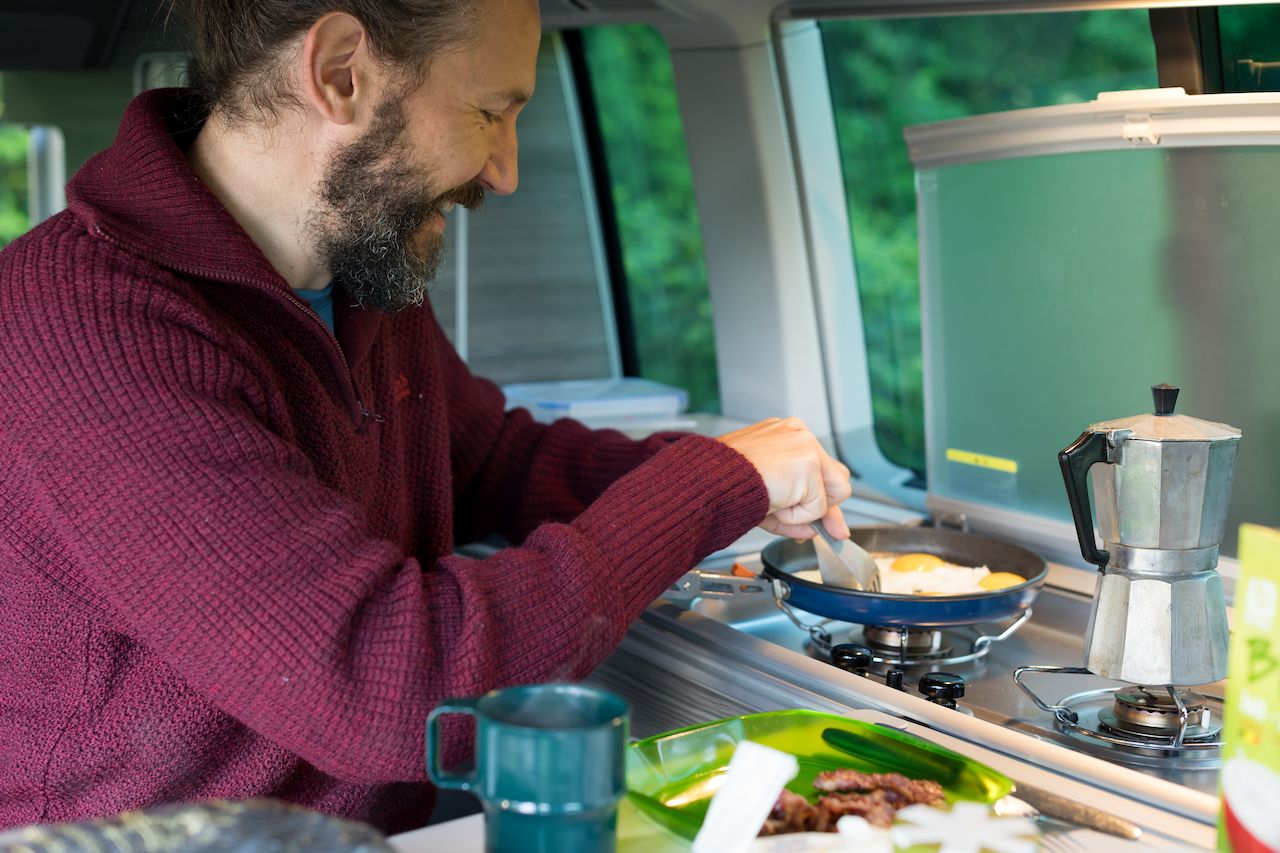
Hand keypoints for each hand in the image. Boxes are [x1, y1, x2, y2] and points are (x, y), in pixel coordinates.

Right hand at [716, 417, 852, 539]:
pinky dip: (797, 516)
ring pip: (833, 493)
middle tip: (810, 524)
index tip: (821, 518)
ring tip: (775, 504)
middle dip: (827, 506)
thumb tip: (815, 531)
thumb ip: (795, 511)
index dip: (820, 495)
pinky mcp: (809, 463)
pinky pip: (818, 507)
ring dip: (806, 510)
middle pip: (837, 476)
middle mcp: (798, 434)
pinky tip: (774, 504)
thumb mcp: (766, 495)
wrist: (711, 480)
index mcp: (784, 435)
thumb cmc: (724, 482)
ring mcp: (806, 446)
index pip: (820, 466)